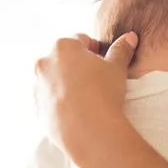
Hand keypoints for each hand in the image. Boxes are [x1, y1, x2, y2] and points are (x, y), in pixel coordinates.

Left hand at [34, 32, 137, 157]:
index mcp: (62, 47)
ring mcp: (38, 86)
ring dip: (67, 83)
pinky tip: (77, 111)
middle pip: (64, 58)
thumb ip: (121, 50)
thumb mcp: (117, 68)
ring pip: (54, 79)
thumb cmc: (103, 93)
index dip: (95, 49)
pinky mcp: (37, 108)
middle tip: (96, 79)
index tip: (104, 62)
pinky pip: (50, 100)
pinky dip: (60, 102)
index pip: (80, 39)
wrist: (89, 131)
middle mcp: (44, 63)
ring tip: (86, 97)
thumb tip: (130, 37)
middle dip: (78, 65)